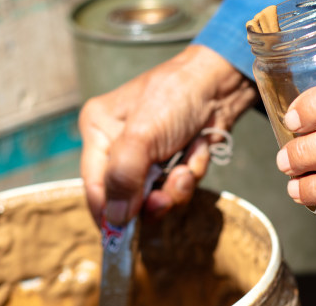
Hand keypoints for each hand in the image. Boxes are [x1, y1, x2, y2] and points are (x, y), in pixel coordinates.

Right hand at [79, 44, 256, 226]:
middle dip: (151, 198)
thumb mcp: (142, 135)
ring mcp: (148, 153)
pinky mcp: (173, 158)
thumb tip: (112, 219)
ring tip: (186, 168)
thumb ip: (123, 176)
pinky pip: (178, 184)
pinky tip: (198, 151)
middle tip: (164, 199)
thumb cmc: (176, 96)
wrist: (222, 82)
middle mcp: (118, 142)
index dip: (107, 210)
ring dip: (175, 187)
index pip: (93, 182)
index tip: (122, 233)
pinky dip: (191, 172)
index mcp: (99, 128)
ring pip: (155, 194)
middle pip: (125, 194)